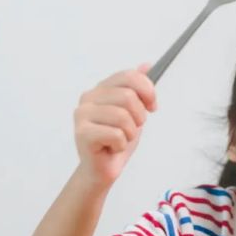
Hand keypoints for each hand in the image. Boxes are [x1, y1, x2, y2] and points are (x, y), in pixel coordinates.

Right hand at [73, 64, 157, 186]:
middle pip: (128, 96)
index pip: (129, 76)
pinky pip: (116, 134)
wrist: (102, 170)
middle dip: (138, 117)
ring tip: (120, 140)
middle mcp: (88, 98)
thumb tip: (147, 65)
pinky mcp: (82, 133)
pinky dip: (121, 145)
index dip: (147, 90)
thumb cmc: (116, 141)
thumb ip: (138, 89)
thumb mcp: (134, 111)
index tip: (152, 106)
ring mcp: (82, 115)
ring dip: (130, 133)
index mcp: (101, 89)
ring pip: (123, 117)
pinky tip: (111, 148)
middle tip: (131, 129)